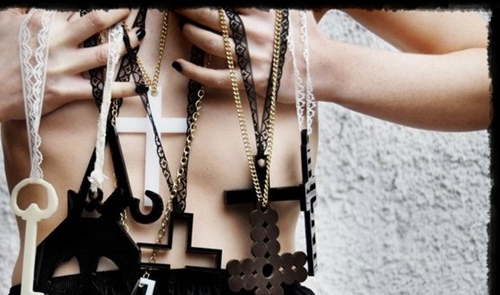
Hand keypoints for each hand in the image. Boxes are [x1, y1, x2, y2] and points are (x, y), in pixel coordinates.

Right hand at [0, 8, 140, 123]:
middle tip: (130, 9)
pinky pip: (98, 90)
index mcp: (41, 20)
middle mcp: (55, 41)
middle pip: (95, 21)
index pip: (73, 4)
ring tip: (138, 38)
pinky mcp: (65, 91)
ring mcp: (61, 67)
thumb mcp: (5, 18)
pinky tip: (138, 88)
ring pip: (102, 54)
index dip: (94, 1)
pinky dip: (120, 90)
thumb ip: (25, 3)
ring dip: (125, 45)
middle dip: (116, 13)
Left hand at [172, 8, 320, 104]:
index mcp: (263, 13)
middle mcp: (255, 33)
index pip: (228, 1)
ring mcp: (252, 57)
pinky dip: (195, 72)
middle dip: (191, 10)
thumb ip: (270, 2)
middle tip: (176, 6)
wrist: (324, 68)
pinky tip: (181, 66)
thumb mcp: (293, 10)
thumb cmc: (306, 38)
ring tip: (185, 29)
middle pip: (214, 17)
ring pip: (212, 44)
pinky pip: (216, 78)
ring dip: (193, 34)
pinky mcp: (250, 80)